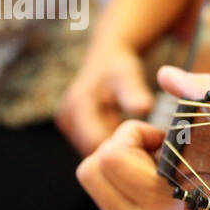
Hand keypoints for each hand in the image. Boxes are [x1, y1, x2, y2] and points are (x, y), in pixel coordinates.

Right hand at [56, 40, 154, 155]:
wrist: (104, 58)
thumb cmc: (118, 67)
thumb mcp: (127, 76)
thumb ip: (134, 92)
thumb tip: (144, 107)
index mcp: (77, 105)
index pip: (96, 142)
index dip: (120, 149)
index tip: (144, 146)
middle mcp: (66, 117)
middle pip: (92, 149)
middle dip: (116, 150)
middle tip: (142, 145)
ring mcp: (66, 125)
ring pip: (91, 150)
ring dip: (110, 148)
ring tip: (133, 138)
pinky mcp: (70, 129)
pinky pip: (89, 145)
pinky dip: (105, 143)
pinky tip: (121, 136)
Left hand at [75, 66, 209, 209]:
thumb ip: (201, 90)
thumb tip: (165, 75)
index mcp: (169, 202)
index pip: (112, 155)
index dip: (134, 135)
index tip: (162, 138)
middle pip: (91, 170)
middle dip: (120, 152)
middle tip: (155, 154)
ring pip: (97, 191)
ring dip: (122, 176)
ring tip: (160, 177)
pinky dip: (127, 198)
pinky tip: (160, 199)